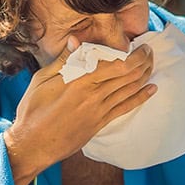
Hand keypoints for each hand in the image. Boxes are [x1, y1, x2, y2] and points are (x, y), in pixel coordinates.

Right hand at [4, 37, 156, 179]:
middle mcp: (93, 95)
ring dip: (144, 75)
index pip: (116, 64)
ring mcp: (99, 110)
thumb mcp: (41, 80)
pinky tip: (151, 89)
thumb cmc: (32, 111)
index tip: (139, 46)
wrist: (33, 145)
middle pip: (128, 75)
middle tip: (149, 52)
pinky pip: (125, 108)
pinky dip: (141, 97)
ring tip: (151, 65)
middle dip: (143, 61)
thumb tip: (75, 40)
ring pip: (130, 89)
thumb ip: (62, 60)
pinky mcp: (100, 123)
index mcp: (79, 81)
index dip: (133, 54)